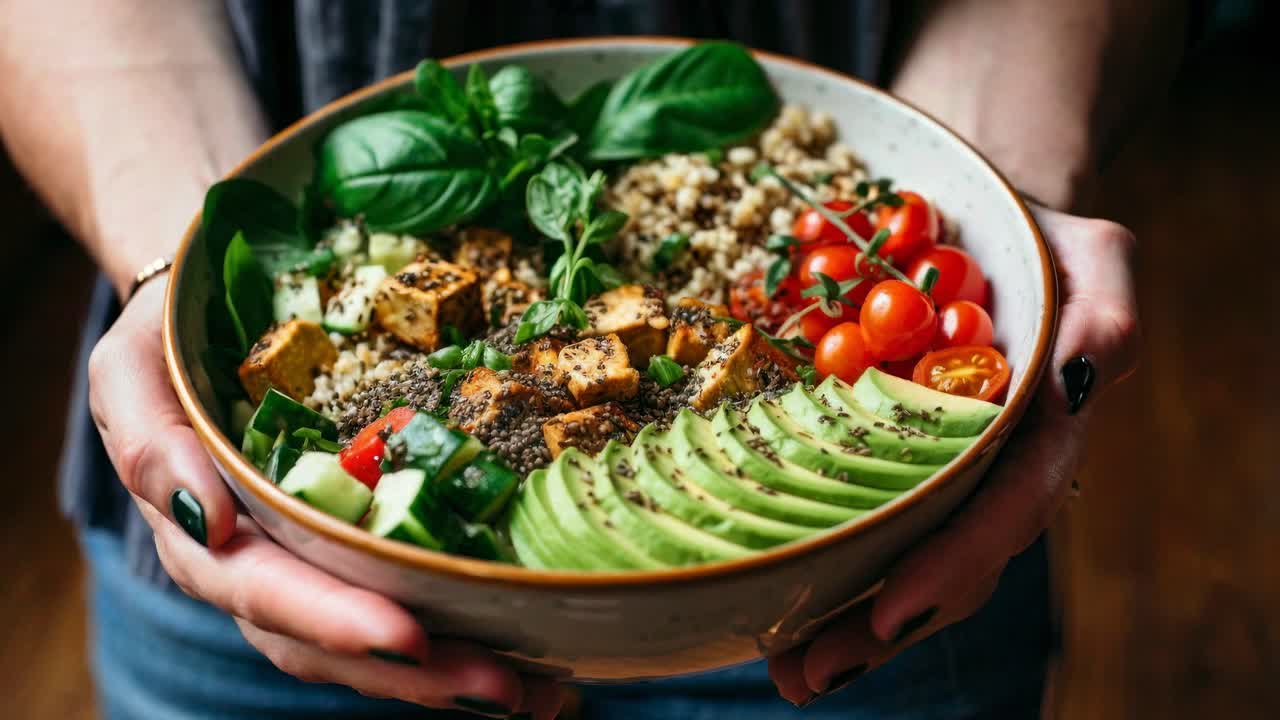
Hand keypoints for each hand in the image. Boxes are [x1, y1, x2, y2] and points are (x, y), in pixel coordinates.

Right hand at [88, 278, 564, 718]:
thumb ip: (148, 438)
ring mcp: (318, 562)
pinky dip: (470, 639)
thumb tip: (197, 516)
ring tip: (542, 694)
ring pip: (378, 644)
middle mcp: (264, 565)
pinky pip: (411, 604)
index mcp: (206, 533)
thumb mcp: (132, 365)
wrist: (211, 315)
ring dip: (456, 677)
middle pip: (334, 644)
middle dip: (418, 674)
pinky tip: (538, 662)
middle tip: (506, 687)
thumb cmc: (171, 335)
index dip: (331, 620)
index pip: (265, 591)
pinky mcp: (364, 546)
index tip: (403, 636)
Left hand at [768, 205, 1139, 704]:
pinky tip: (761, 597)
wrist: (980, 223)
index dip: (955, 563)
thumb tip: (1076, 383)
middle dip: (880, 626)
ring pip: (898, 554)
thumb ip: (1105, 316)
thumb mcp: (1094, 259)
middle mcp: (989, 467)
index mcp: (1043, 434)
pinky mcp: (881, 449)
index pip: (1006, 510)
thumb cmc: (1038, 241)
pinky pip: (852, 508)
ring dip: (841, 617)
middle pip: (943, 561)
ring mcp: (936, 465)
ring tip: (779, 668)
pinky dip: (814, 555)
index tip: (891, 612)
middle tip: (806, 675)